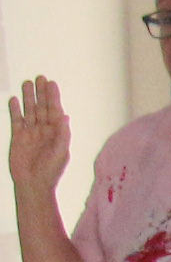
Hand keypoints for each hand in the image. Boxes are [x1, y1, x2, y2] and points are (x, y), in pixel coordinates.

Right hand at [6, 77, 67, 197]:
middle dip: (41, 93)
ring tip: (26, 83)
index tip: (51, 83)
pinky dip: (15, 111)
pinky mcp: (18, 137)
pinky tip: (14, 100)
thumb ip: (63, 134)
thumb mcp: (61, 152)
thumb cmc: (51, 169)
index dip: (53, 97)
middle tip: (39, 77)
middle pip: (42, 107)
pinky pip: (16, 121)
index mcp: (56, 132)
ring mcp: (30, 132)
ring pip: (29, 111)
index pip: (55, 110)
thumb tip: (66, 116)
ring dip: (28, 98)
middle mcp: (43, 129)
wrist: (33, 183)